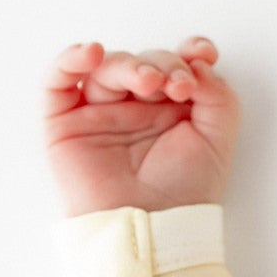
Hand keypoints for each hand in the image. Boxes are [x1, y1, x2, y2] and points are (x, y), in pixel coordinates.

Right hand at [42, 36, 240, 217]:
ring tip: (149, 81)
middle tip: (178, 85)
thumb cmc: (183, 191)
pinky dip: (70, 60)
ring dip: (129, 65)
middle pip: (145, 62)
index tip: (203, 54)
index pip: (177, 64)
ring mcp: (100, 112)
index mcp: (174, 108)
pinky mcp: (66, 123)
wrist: (150, 225)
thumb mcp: (218, 139)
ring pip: (107, 68)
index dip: (188, 51)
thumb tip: (198, 61)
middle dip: (163, 64)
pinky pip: (58, 82)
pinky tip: (91, 53)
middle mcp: (137, 107)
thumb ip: (218, 95)